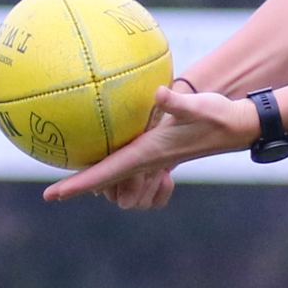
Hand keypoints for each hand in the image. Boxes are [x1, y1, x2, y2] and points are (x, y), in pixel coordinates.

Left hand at [42, 83, 258, 206]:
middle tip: (54, 191)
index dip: (77, 185)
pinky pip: (128, 170)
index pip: (105, 173)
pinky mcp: (157, 154)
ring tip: (85, 176)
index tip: (51, 195)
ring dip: (101, 183)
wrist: (236, 127)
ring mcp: (151, 160)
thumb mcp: (199, 106)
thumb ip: (178, 103)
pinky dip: (116, 174)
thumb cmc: (217, 115)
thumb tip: (159, 93)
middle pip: (104, 183)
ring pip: (116, 181)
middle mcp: (146, 161)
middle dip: (79, 189)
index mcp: (148, 153)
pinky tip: (109, 154)